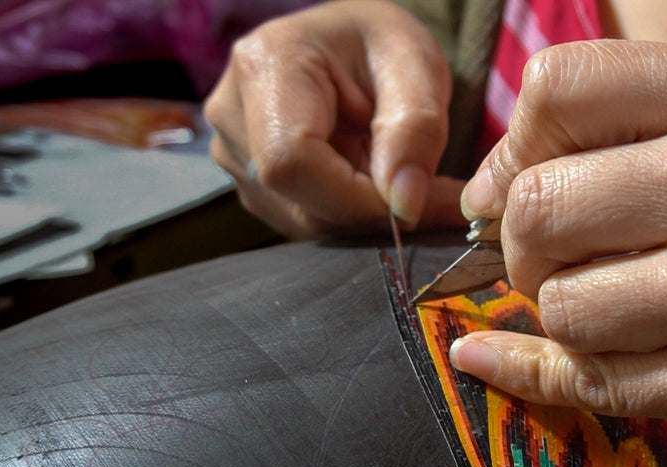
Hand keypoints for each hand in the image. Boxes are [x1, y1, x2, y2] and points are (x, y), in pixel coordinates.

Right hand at [203, 0, 466, 236]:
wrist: (353, 44)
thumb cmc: (381, 44)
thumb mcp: (417, 64)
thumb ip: (417, 129)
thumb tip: (403, 204)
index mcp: (266, 64)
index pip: (292, 163)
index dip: (356, 198)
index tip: (413, 199)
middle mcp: (233, 112)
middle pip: (299, 200)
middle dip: (372, 209)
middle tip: (433, 194)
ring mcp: (234, 151)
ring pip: (305, 220)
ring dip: (364, 213)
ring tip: (403, 176)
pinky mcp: (250, 180)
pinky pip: (304, 220)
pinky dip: (350, 213)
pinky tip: (374, 181)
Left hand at [451, 40, 666, 451]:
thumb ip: (620, 135)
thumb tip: (482, 193)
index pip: (557, 85)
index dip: (515, 145)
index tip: (518, 185)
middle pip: (536, 204)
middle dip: (522, 247)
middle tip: (554, 263)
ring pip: (557, 306)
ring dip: (564, 317)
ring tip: (617, 310)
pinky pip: (590, 380)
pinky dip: (572, 374)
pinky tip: (594, 360)